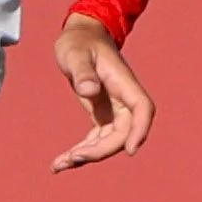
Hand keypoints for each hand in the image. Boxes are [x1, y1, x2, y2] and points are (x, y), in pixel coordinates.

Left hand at [49, 14, 154, 171]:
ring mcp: (114, 110)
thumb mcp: (75, 53)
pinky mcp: (102, 116)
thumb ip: (82, 71)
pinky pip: (97, 140)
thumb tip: (89, 90)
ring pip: (110, 142)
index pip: (142, 109)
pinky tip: (60, 163)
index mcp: (124, 83)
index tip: (131, 150)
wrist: (81, 37)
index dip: (140, 131)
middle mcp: (123, 100)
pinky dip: (81, 152)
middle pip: (123, 133)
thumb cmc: (79, 42)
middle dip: (101, 150)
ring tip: (59, 165)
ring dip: (88, 156)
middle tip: (72, 157)